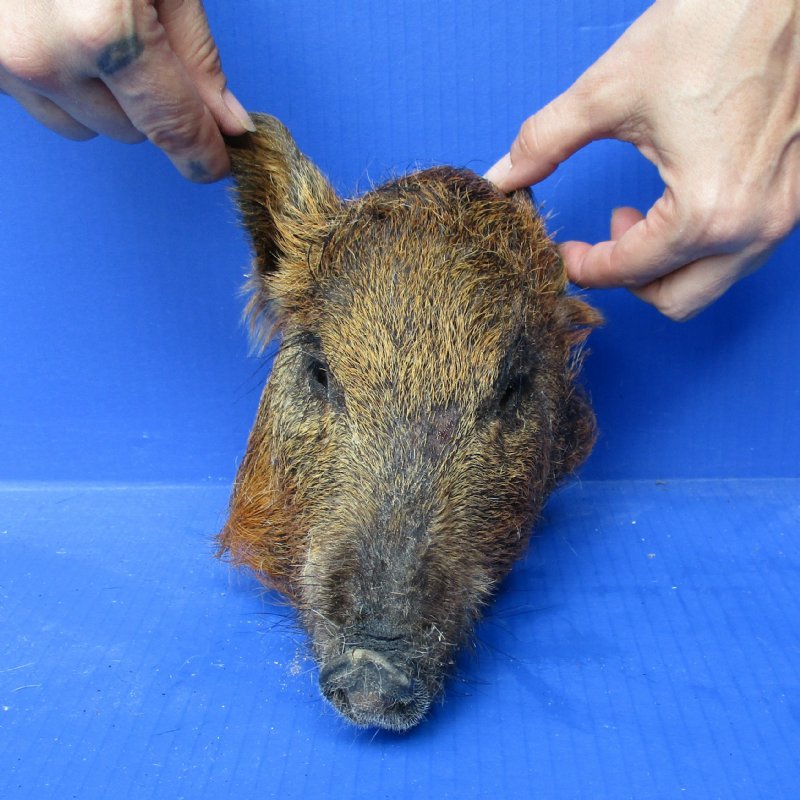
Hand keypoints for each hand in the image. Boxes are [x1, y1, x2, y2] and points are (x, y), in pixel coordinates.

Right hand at [0, 0, 254, 181]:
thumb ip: (195, 51)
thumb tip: (225, 120)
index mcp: (101, 30)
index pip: (173, 127)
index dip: (204, 153)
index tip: (219, 162)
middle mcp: (43, 58)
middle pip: (131, 131)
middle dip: (153, 101)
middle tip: (144, 33)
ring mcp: (1, 62)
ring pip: (83, 123)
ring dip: (103, 94)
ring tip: (94, 22)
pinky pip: (38, 100)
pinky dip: (61, 77)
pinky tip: (58, 25)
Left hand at [486, 0, 799, 319]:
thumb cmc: (709, 27)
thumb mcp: (608, 91)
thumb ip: (543, 143)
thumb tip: (500, 177)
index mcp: (705, 212)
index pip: (627, 272)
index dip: (583, 266)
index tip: (563, 250)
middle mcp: (752, 228)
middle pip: (674, 300)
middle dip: (627, 279)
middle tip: (602, 238)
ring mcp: (781, 216)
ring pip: (708, 283)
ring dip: (664, 265)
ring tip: (638, 217)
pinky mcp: (794, 198)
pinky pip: (737, 254)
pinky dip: (699, 247)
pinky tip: (677, 203)